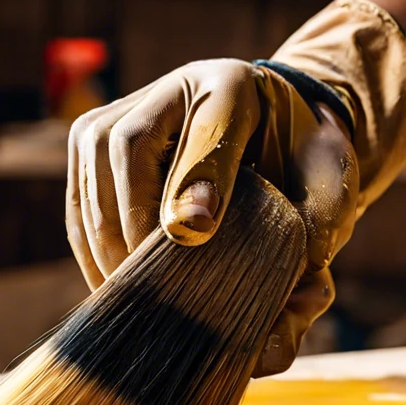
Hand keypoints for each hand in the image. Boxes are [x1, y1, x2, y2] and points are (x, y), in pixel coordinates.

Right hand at [66, 59, 358, 376]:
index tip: (195, 234)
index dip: (195, 181)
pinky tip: (115, 292)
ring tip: (136, 304)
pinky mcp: (91, 144)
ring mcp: (126, 110)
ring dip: (108, 248)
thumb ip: (317, 233)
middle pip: (130, 150)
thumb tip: (283, 318)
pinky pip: (80, 202)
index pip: (209, 131)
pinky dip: (92, 250)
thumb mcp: (326, 189)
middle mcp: (173, 87)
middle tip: (158, 293)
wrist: (274, 133)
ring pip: (94, 177)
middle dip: (138, 228)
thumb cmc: (301, 167)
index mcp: (235, 87)